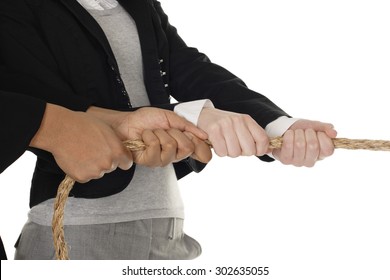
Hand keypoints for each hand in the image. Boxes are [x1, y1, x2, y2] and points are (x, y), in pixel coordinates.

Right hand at [30, 104, 132, 182]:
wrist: (60, 129)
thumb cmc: (82, 125)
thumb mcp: (106, 129)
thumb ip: (115, 143)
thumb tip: (118, 149)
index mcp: (117, 151)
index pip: (127, 163)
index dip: (121, 159)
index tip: (115, 156)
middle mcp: (108, 164)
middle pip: (111, 167)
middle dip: (105, 161)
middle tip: (93, 150)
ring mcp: (95, 172)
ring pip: (98, 172)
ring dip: (92, 166)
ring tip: (82, 152)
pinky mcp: (81, 177)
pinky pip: (85, 176)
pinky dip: (81, 170)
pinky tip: (75, 158)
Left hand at [88, 106, 211, 163]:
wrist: (127, 122)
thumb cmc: (147, 120)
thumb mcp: (171, 118)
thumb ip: (188, 126)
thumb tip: (204, 135)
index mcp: (182, 145)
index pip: (201, 153)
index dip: (200, 143)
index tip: (190, 133)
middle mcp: (174, 155)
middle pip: (188, 147)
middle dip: (175, 132)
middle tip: (165, 129)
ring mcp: (162, 160)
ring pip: (172, 146)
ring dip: (160, 133)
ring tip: (153, 132)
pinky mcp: (149, 162)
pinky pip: (156, 148)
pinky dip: (149, 137)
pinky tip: (145, 137)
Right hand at [198, 108, 268, 156]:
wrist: (203, 115)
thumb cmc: (224, 125)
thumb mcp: (241, 126)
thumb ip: (254, 136)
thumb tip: (268, 149)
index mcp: (247, 120)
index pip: (263, 139)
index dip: (260, 150)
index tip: (254, 152)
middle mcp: (237, 121)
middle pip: (249, 150)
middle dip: (242, 153)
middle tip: (234, 147)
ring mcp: (225, 125)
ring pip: (235, 153)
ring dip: (229, 153)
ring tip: (225, 144)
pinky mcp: (214, 130)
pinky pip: (222, 152)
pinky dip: (219, 152)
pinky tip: (217, 144)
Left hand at [272, 119, 336, 166]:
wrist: (286, 131)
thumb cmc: (303, 130)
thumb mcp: (315, 126)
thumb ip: (325, 128)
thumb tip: (334, 134)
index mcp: (322, 154)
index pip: (328, 150)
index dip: (323, 137)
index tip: (318, 132)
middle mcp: (311, 161)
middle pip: (313, 146)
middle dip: (308, 133)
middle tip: (305, 131)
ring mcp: (298, 162)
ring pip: (300, 144)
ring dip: (298, 133)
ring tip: (296, 132)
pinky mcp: (286, 160)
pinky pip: (288, 146)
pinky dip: (288, 136)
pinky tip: (289, 134)